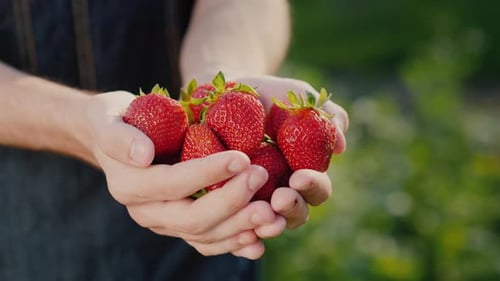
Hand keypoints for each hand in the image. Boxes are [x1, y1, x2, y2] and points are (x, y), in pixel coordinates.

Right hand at [85, 91, 285, 258]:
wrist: (122, 139)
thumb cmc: (120, 119)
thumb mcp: (109, 117)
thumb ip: (119, 136)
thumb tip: (143, 154)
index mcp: (129, 185)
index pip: (173, 183)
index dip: (207, 173)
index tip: (242, 157)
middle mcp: (146, 211)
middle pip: (192, 218)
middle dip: (230, 201)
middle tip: (261, 179)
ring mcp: (165, 223)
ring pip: (204, 235)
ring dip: (240, 227)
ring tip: (271, 213)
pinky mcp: (180, 227)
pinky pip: (208, 243)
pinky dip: (233, 245)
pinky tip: (258, 240)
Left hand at [232, 74, 348, 228]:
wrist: (217, 94)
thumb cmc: (263, 95)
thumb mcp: (294, 96)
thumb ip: (321, 114)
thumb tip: (341, 147)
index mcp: (302, 171)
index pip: (317, 189)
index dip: (313, 186)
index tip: (299, 177)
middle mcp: (281, 190)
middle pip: (296, 213)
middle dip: (291, 208)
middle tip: (279, 198)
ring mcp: (253, 200)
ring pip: (266, 224)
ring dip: (267, 223)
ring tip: (258, 211)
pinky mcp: (226, 205)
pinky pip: (235, 229)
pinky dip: (240, 237)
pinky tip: (237, 231)